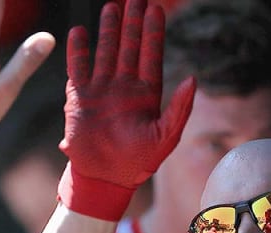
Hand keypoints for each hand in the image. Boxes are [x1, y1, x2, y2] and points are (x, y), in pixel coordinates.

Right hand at [57, 0, 195, 219]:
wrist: (105, 178)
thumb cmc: (138, 162)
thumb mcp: (166, 137)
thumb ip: (179, 109)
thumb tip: (193, 79)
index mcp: (147, 94)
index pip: (151, 55)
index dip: (153, 32)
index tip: (155, 8)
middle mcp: (124, 86)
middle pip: (129, 47)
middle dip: (132, 22)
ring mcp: (101, 89)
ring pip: (105, 51)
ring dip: (108, 30)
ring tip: (111, 6)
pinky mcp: (78, 97)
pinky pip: (78, 68)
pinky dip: (78, 50)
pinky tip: (79, 31)